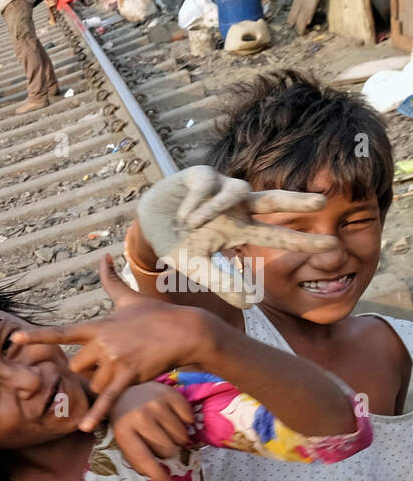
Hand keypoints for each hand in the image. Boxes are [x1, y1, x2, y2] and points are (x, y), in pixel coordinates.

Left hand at [13, 256, 210, 430]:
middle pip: (78, 368)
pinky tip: (84, 428)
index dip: (39, 336)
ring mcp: (115, 360)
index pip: (62, 332)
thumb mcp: (129, 297)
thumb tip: (104, 255)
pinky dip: (96, 414)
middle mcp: (102, 343)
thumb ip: (111, 280)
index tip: (17, 338)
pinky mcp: (129, 376)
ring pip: (94, 384)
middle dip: (90, 371)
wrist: (186, 331)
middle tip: (114, 360)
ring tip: (128, 367)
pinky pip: (107, 398)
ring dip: (106, 383)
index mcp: (97, 327)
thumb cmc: (156, 315)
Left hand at [110, 382, 193, 480]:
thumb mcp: (125, 441)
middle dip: (167, 451)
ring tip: (164, 429)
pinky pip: (188, 418)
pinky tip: (172, 417)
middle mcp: (139, 416)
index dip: (158, 475)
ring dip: (176, 438)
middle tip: (159, 442)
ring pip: (180, 436)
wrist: (127, 391)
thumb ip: (140, 460)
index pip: (144, 458)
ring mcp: (155, 403)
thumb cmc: (127, 423)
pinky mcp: (170, 393)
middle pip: (167, 449)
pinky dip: (185, 421)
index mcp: (123, 431)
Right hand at [136, 166, 339, 306]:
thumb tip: (251, 305)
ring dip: (216, 206)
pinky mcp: (200, 175)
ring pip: (236, 190)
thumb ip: (223, 283)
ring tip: (190, 222)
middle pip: (272, 200)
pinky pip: (207, 184)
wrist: (146, 226)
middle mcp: (237, 207)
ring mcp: (220, 189)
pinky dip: (196, 201)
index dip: (302, 241)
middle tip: (321, 202)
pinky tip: (182, 214)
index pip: (277, 235)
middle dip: (295, 200)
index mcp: (240, 230)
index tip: (332, 246)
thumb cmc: (178, 245)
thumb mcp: (198, 268)